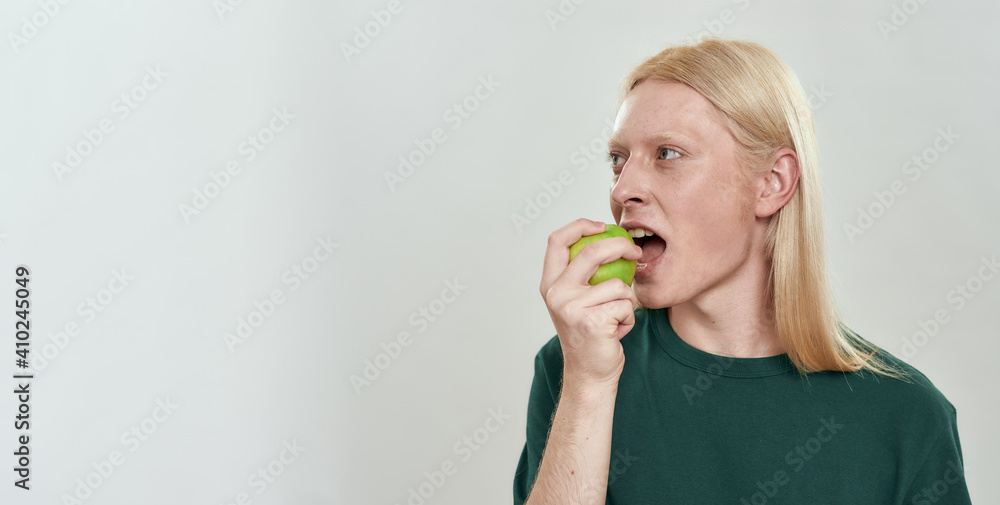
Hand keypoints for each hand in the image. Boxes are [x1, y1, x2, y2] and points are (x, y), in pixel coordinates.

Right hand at [540, 219, 642, 387]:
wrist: (589, 373)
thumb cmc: (589, 334)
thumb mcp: (577, 300)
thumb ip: (583, 274)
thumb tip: (608, 237)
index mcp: (550, 284)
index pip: (557, 240)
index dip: (580, 225)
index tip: (602, 226)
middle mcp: (556, 294)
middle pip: (591, 252)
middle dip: (620, 246)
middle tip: (635, 252)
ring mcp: (572, 308)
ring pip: (617, 284)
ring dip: (627, 300)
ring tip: (616, 317)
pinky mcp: (593, 321)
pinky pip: (626, 305)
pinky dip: (629, 317)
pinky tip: (617, 330)